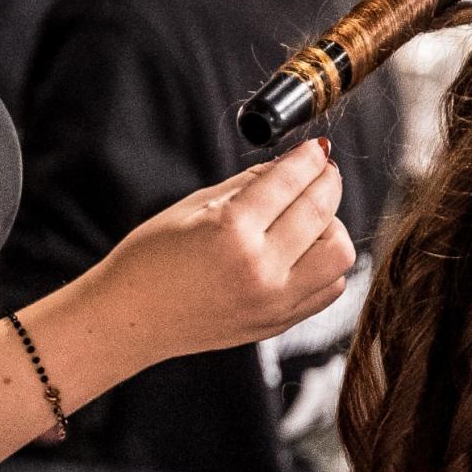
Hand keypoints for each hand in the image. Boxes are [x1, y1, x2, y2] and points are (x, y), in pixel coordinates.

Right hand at [95, 138, 356, 365]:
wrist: (132, 318)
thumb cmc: (152, 258)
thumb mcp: (195, 206)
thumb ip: (250, 183)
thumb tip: (293, 162)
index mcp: (231, 231)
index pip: (290, 181)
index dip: (309, 158)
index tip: (316, 148)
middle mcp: (259, 268)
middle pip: (322, 211)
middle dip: (327, 180)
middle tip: (321, 172)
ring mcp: (273, 301)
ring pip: (339, 253)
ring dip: (331, 226)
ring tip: (308, 219)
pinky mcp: (278, 323)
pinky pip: (329, 288)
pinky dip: (325, 264)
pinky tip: (303, 252)